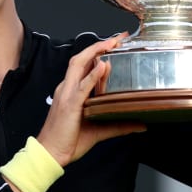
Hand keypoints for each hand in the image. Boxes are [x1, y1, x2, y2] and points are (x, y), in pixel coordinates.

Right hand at [36, 33, 145, 166]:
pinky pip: (82, 87)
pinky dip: (92, 75)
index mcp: (71, 91)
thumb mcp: (99, 130)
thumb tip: (140, 124)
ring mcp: (67, 95)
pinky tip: (103, 66)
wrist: (51, 154)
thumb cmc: (69, 140)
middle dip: (99, 45)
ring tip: (111, 43)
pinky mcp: (70, 105)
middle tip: (117, 37)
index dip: (98, 52)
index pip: (85, 65)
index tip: (115, 43)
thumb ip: (119, 125)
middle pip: (82, 59)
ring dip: (95, 52)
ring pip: (79, 65)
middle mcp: (68, 88)